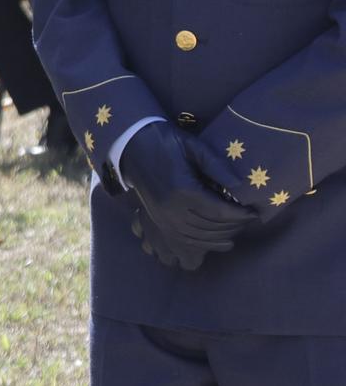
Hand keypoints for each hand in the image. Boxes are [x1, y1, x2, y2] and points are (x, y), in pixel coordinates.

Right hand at [119, 122, 253, 268]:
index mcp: (183, 189)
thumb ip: (217, 166)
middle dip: (235, 225)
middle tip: (249, 218)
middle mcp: (172, 208)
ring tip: (238, 228)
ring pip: (200, 236)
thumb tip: (241, 186)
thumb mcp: (193, 147)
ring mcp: (163, 217)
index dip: (241, 215)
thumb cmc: (165, 141)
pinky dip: (206, 243)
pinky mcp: (158, 219)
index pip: (220, 211)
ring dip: (222, 236)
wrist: (131, 144)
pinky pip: (186, 238)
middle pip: (212, 227)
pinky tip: (221, 242)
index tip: (255, 213)